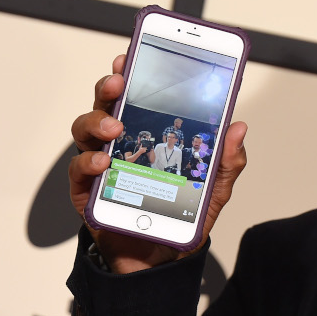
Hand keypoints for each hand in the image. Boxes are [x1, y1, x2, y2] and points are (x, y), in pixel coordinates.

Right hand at [69, 55, 247, 272]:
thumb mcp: (213, 189)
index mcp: (148, 136)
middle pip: (106, 105)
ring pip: (86, 130)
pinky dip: (87, 163)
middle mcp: (120, 144)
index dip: (131, 74)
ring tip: (116, 125)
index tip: (131, 56)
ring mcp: (100, 166)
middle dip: (110, 88)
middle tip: (120, 81)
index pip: (137, 97)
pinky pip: (78, 171)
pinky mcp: (87, 193)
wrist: (160, 259)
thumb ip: (227, 162)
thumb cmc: (180, 218)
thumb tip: (238, 127)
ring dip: (97, 120)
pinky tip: (102, 162)